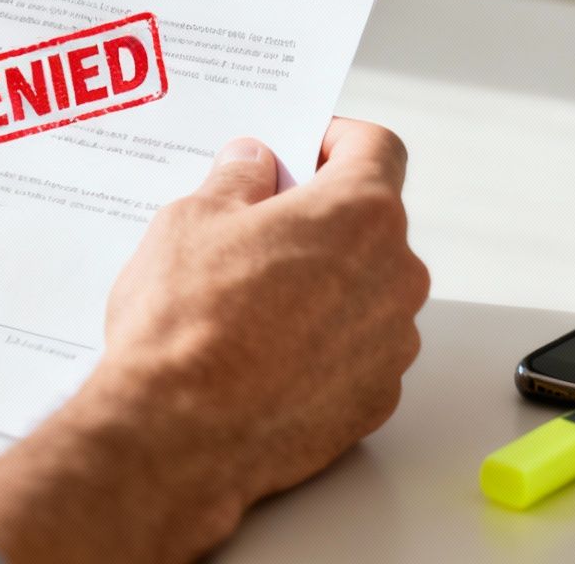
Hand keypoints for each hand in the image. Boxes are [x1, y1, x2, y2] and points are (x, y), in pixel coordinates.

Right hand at [0, 118, 427, 563]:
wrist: (179, 435)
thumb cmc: (187, 325)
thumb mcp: (192, 220)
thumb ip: (237, 181)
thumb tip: (253, 166)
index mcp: (360, 213)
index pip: (377, 148)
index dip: (335, 140)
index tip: (302, 149)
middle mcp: (395, 275)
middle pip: (371, 223)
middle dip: (320, 218)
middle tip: (255, 228)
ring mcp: (392, 344)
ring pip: (365, 289)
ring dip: (323, 283)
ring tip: (250, 302)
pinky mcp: (375, 400)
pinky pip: (356, 350)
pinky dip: (322, 344)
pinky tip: (263, 353)